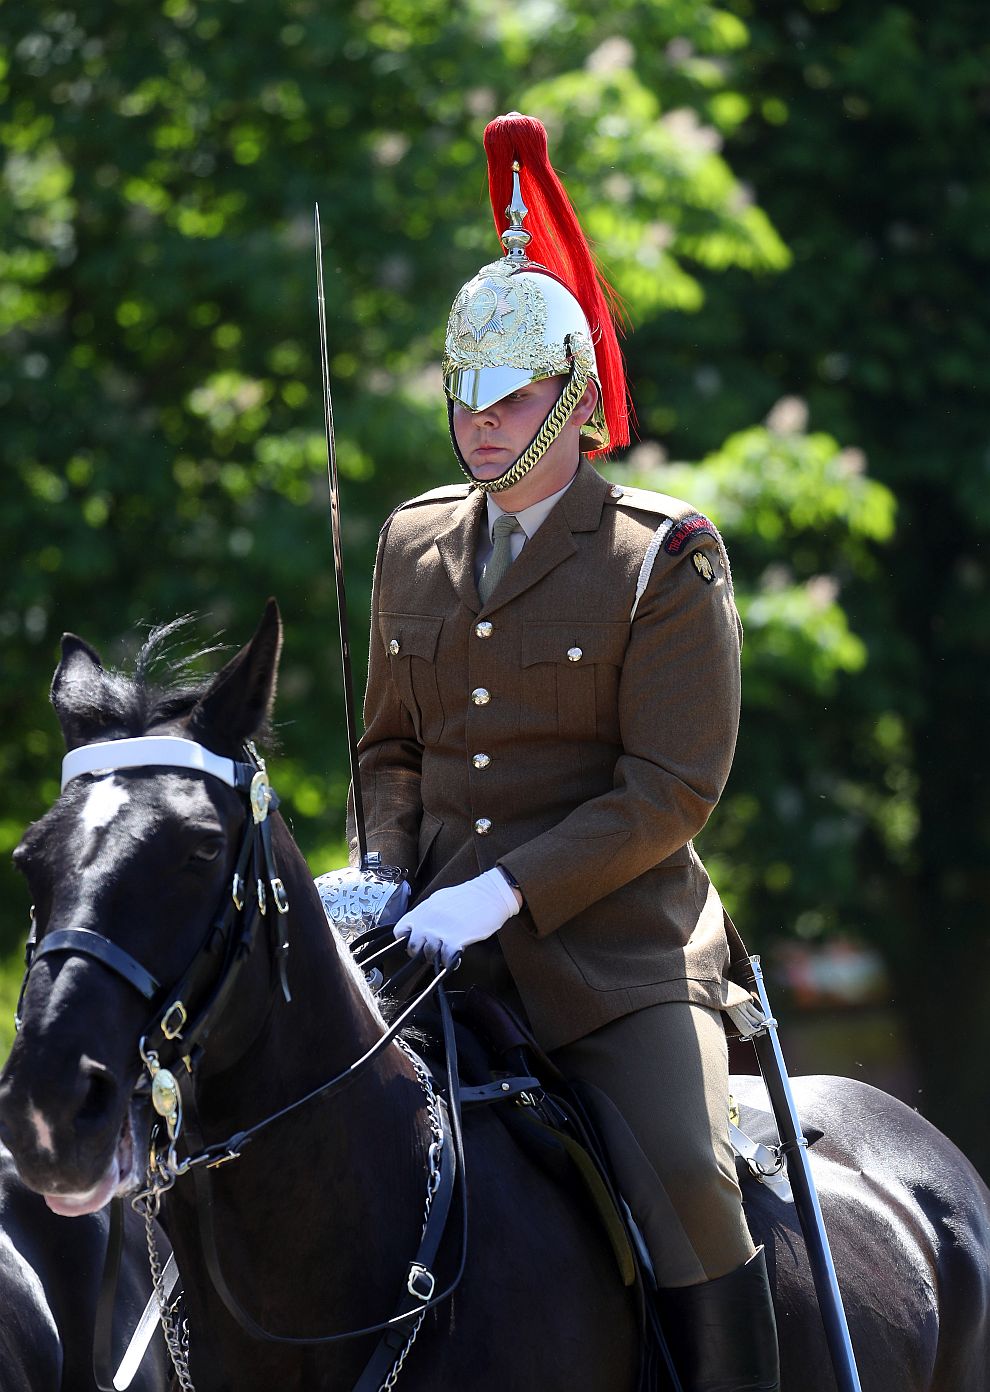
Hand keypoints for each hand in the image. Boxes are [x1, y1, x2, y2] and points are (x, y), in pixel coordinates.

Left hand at [393, 868, 520, 966]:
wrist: (490, 894)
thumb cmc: (468, 896)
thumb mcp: (440, 899)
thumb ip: (427, 913)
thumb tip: (420, 926)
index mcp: (423, 910)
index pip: (400, 931)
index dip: (406, 940)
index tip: (414, 942)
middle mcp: (428, 921)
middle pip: (412, 947)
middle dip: (421, 953)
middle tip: (431, 951)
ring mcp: (440, 931)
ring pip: (428, 955)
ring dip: (437, 958)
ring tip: (445, 953)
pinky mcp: (455, 941)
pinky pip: (445, 960)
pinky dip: (450, 962)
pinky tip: (455, 956)